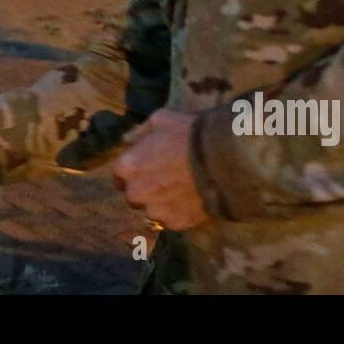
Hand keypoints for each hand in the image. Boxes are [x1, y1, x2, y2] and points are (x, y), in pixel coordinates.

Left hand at [112, 109, 207, 231]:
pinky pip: (170, 219)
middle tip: (164, 177)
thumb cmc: (189, 134)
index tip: (146, 166)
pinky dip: (177, 212)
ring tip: (180, 189)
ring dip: (160, 202)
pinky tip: (189, 199)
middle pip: (133, 194)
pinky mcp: (174, 224)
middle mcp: (135, 193)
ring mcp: (155, 211)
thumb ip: (139, 134)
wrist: (223, 160)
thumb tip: (129, 142)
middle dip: (144, 187)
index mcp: (127, 167)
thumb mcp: (160, 119)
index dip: (134, 169)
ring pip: (151, 210)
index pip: (119, 174)